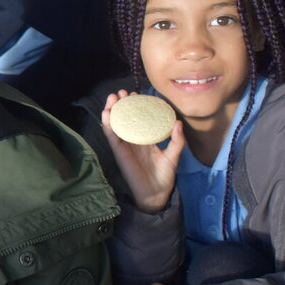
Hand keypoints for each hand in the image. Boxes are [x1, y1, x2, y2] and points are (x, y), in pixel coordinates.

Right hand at [100, 90, 183, 213]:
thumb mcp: (174, 155)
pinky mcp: (118, 151)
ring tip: (112, 97)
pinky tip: (106, 113)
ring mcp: (124, 145)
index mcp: (144, 138)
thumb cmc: (164, 175)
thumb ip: (177, 140)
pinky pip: (111, 136)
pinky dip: (107, 124)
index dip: (135, 105)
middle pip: (124, 118)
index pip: (138, 118)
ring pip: (115, 124)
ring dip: (111, 110)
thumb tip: (177, 123)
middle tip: (123, 92)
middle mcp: (133, 139)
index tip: (136, 94)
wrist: (156, 192)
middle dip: (121, 104)